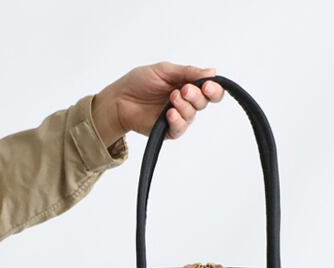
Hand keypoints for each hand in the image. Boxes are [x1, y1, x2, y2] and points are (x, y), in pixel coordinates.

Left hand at [91, 61, 224, 145]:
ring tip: (172, 98)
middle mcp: (186, 102)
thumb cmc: (140, 82)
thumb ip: (188, 72)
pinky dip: (178, 120)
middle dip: (197, 96)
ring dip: (184, 106)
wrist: (120, 98)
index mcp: (188, 86)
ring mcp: (178, 117)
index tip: (207, 85)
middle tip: (184, 90)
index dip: (213, 89)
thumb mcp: (165, 71)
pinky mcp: (169, 131)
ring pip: (192, 115)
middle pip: (204, 103)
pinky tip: (170, 113)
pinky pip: (180, 129)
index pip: (209, 90)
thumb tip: (212, 72)